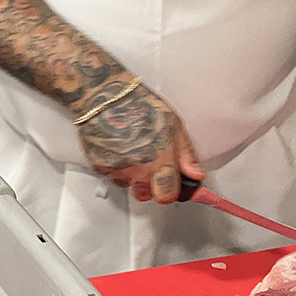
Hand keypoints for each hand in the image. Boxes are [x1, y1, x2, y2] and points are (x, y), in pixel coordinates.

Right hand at [76, 82, 204, 202]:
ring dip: (132, 175)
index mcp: (160, 163)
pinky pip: (111, 175)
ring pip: (128, 184)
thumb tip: (195, 174)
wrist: (106, 100)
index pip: (167, 195)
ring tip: (132, 150)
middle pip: (146, 195)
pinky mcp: (100, 167)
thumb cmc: (140, 107)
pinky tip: (119, 148)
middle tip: (151, 167)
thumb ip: (185, 154)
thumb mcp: (173, 125)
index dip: (170, 191)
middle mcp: (139, 172)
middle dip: (150, 186)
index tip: (171, 185)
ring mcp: (118, 171)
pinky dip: (116, 166)